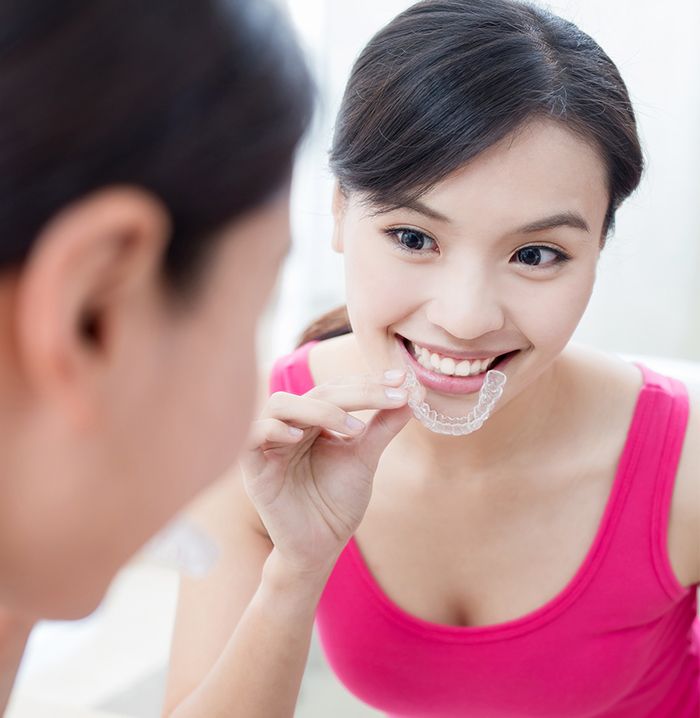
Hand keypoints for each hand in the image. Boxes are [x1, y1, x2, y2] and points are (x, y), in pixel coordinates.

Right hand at [240, 369, 410, 574]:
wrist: (320, 546)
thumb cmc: (338, 503)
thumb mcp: (365, 459)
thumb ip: (383, 427)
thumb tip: (411, 396)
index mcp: (313, 420)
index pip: (337, 388)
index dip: (368, 382)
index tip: (402, 380)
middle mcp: (290, 425)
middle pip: (316, 392)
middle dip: (358, 392)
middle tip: (391, 398)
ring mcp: (269, 444)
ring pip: (281, 404)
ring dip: (320, 409)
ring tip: (354, 428)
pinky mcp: (252, 467)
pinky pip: (252, 436)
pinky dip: (275, 430)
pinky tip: (300, 438)